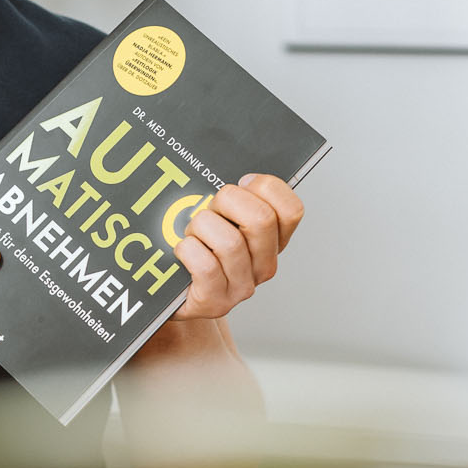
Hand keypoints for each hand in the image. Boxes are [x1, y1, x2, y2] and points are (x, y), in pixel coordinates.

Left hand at [169, 174, 304, 319]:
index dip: (266, 187)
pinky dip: (188, 250)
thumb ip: (233, 198)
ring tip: (192, 234)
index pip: (292, 209)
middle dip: (227, 201)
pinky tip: (183, 250)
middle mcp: (264, 265)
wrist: (175, 295)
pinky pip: (205, 265)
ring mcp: (242, 286)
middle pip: (261, 219)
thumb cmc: (197, 248)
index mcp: (273, 241)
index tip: (242, 182)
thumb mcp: (221, 217)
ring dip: (201, 228)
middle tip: (210, 208)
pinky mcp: (215, 301)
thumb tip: (232, 166)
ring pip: (230, 242)